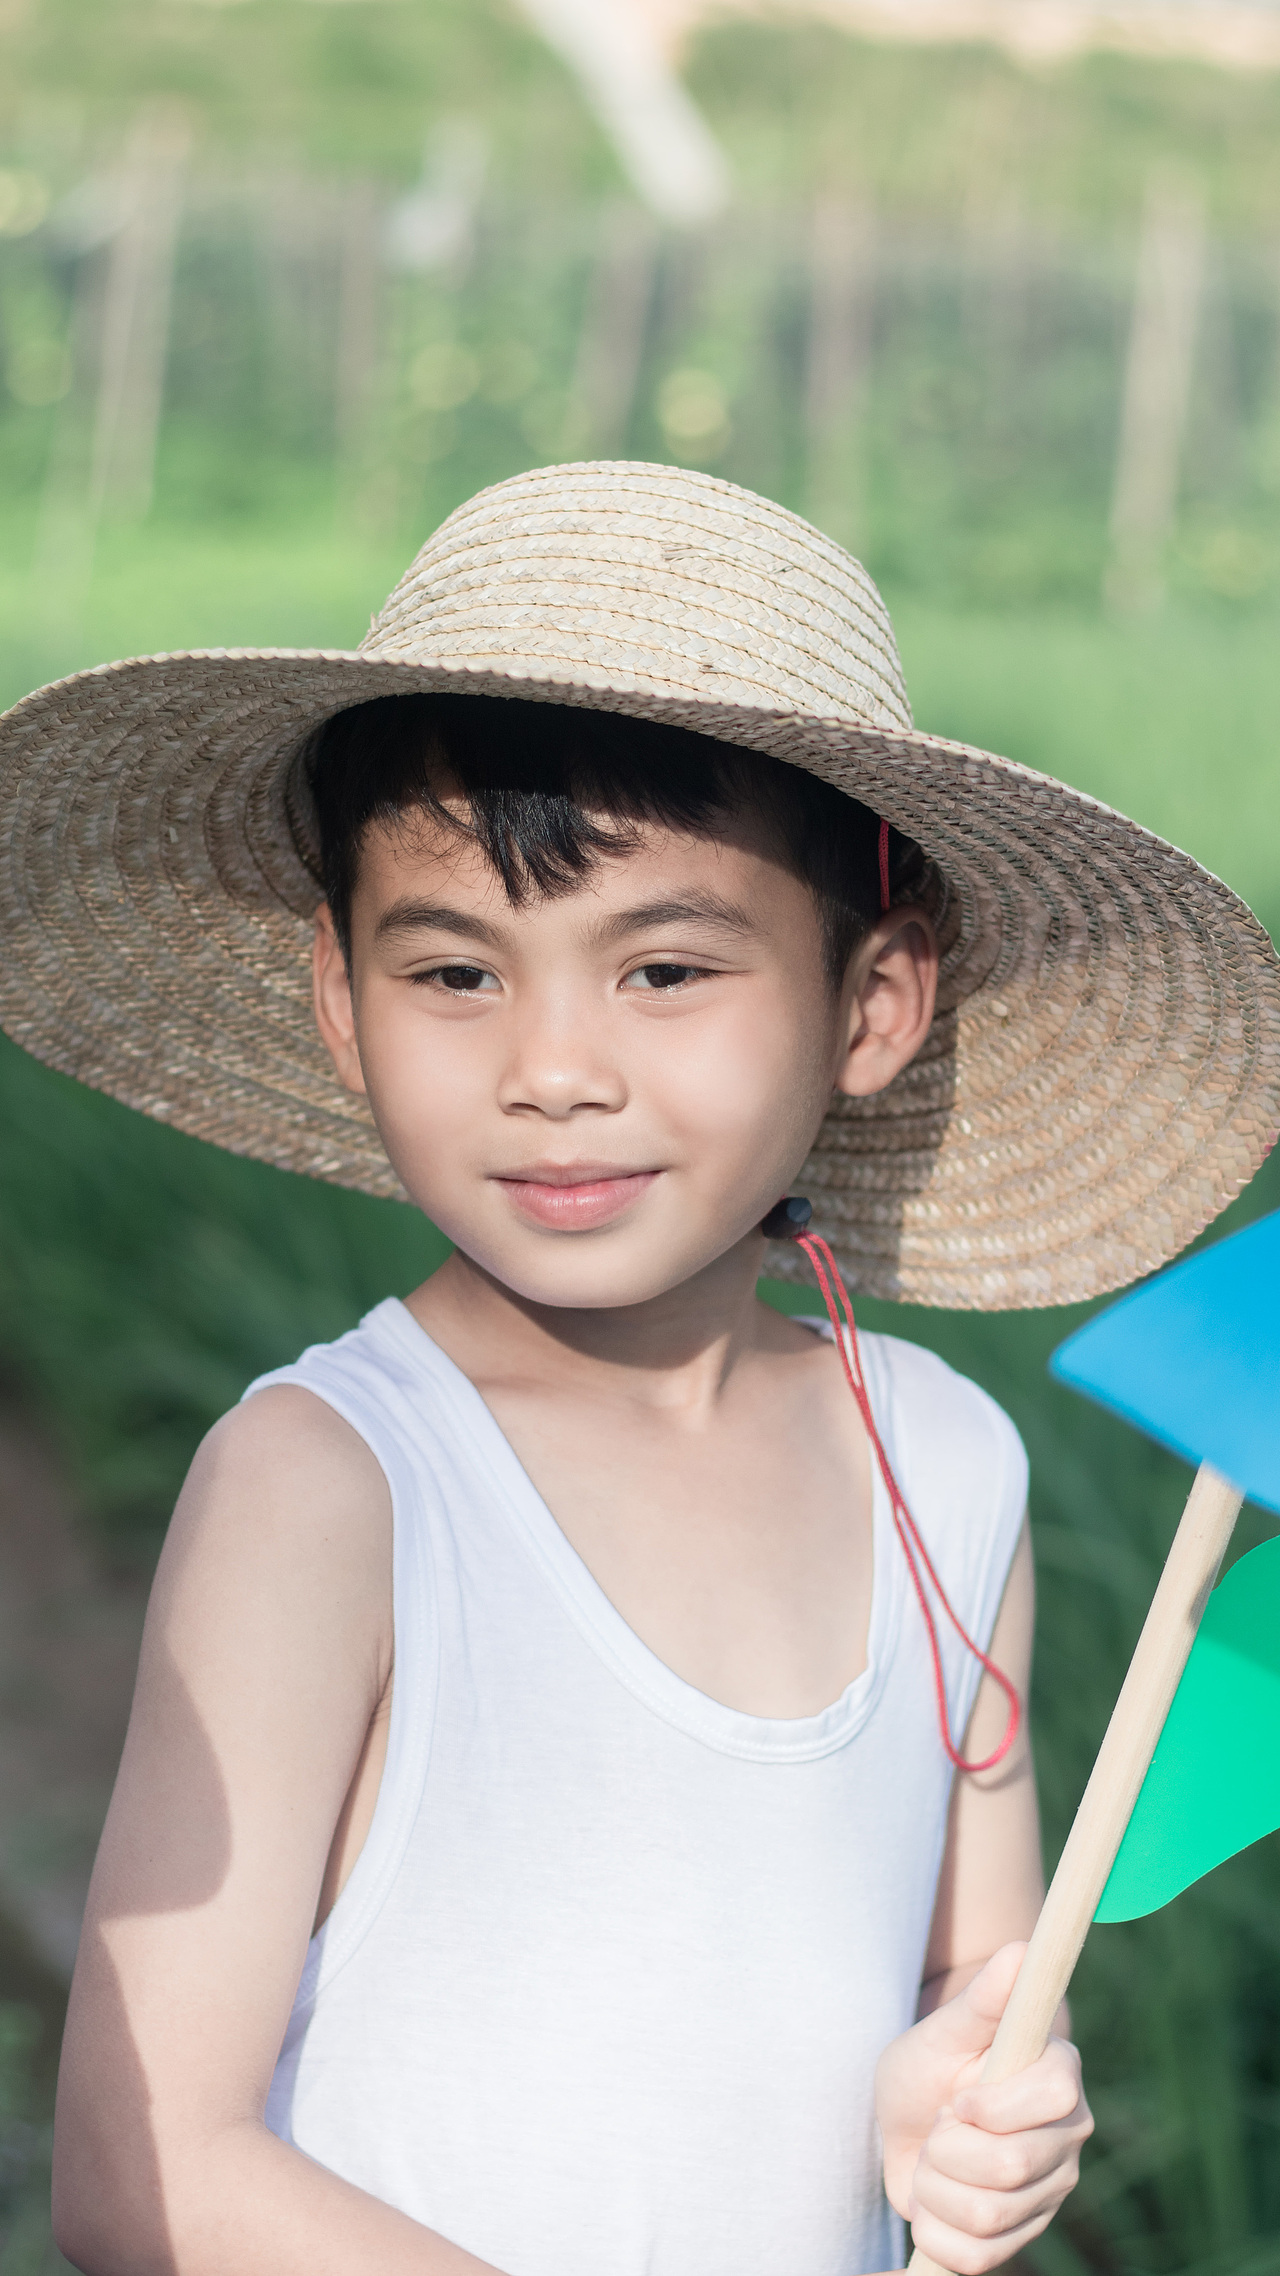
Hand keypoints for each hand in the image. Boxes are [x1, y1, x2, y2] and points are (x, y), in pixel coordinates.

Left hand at [875, 1944, 1092, 2272]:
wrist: (910, 2121)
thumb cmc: (929, 2065)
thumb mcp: (943, 2030)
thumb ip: (983, 1997)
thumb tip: (1021, 1947)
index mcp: (1060, 2077)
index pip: (1054, 2097)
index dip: (993, 2106)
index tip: (957, 2099)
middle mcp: (1068, 2137)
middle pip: (1010, 2168)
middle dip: (945, 2148)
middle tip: (937, 2126)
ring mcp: (1050, 2192)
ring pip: (986, 2215)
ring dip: (934, 2186)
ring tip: (934, 2158)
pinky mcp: (1023, 2236)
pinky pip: (975, 2257)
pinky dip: (936, 2229)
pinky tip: (936, 2199)